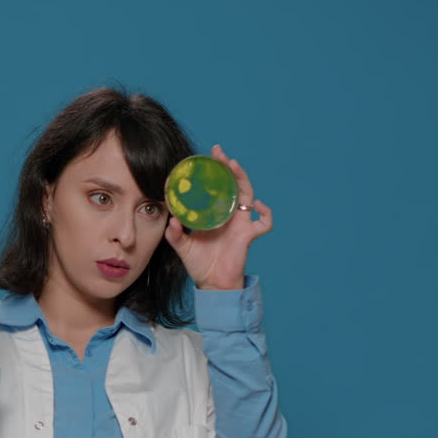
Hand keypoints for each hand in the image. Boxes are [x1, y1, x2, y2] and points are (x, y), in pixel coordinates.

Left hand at [164, 144, 273, 290]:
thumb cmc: (199, 264)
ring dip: (242, 179)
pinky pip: (264, 223)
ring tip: (233, 165)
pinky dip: (266, 213)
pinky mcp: (248, 236)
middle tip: (219, 153)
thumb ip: (175, 234)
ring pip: (248, 195)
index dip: (213, 172)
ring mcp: (240, 224)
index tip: (206, 157)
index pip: (216, 187)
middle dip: (228, 167)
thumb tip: (172, 220)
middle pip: (233, 185)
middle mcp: (228, 215)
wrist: (212, 284)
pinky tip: (258, 205)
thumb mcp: (182, 247)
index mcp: (214, 214)